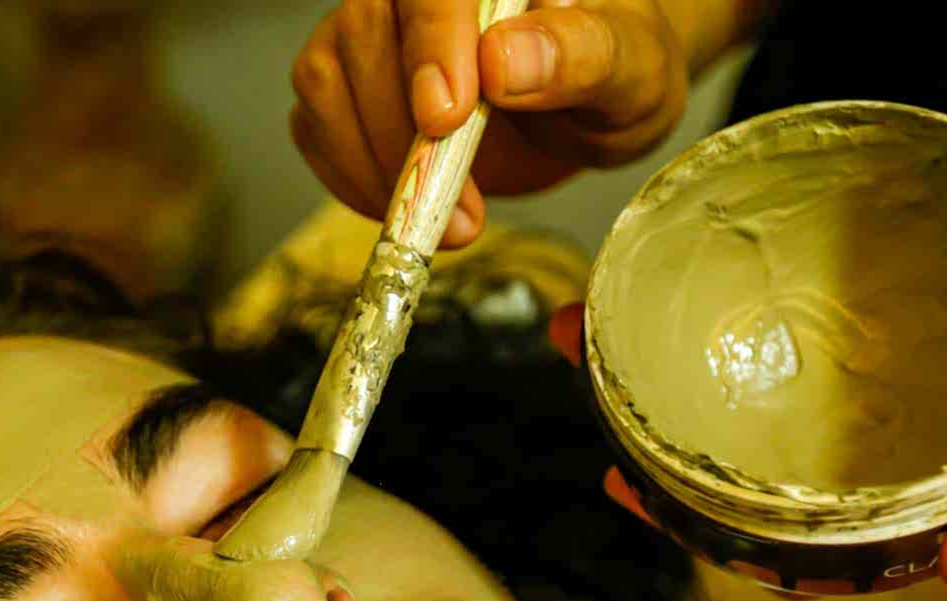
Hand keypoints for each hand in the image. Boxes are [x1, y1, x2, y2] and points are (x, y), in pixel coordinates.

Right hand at [290, 0, 691, 248]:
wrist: (590, 107)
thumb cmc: (616, 73)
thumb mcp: (632, 70)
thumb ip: (583, 55)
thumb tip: (505, 61)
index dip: (429, 44)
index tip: (446, 117)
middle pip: (364, 32)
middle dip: (404, 134)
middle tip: (462, 211)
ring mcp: (371, 33)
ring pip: (325, 81)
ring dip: (375, 167)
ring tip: (449, 223)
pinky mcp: (345, 86)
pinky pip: (315, 127)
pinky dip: (353, 180)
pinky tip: (410, 208)